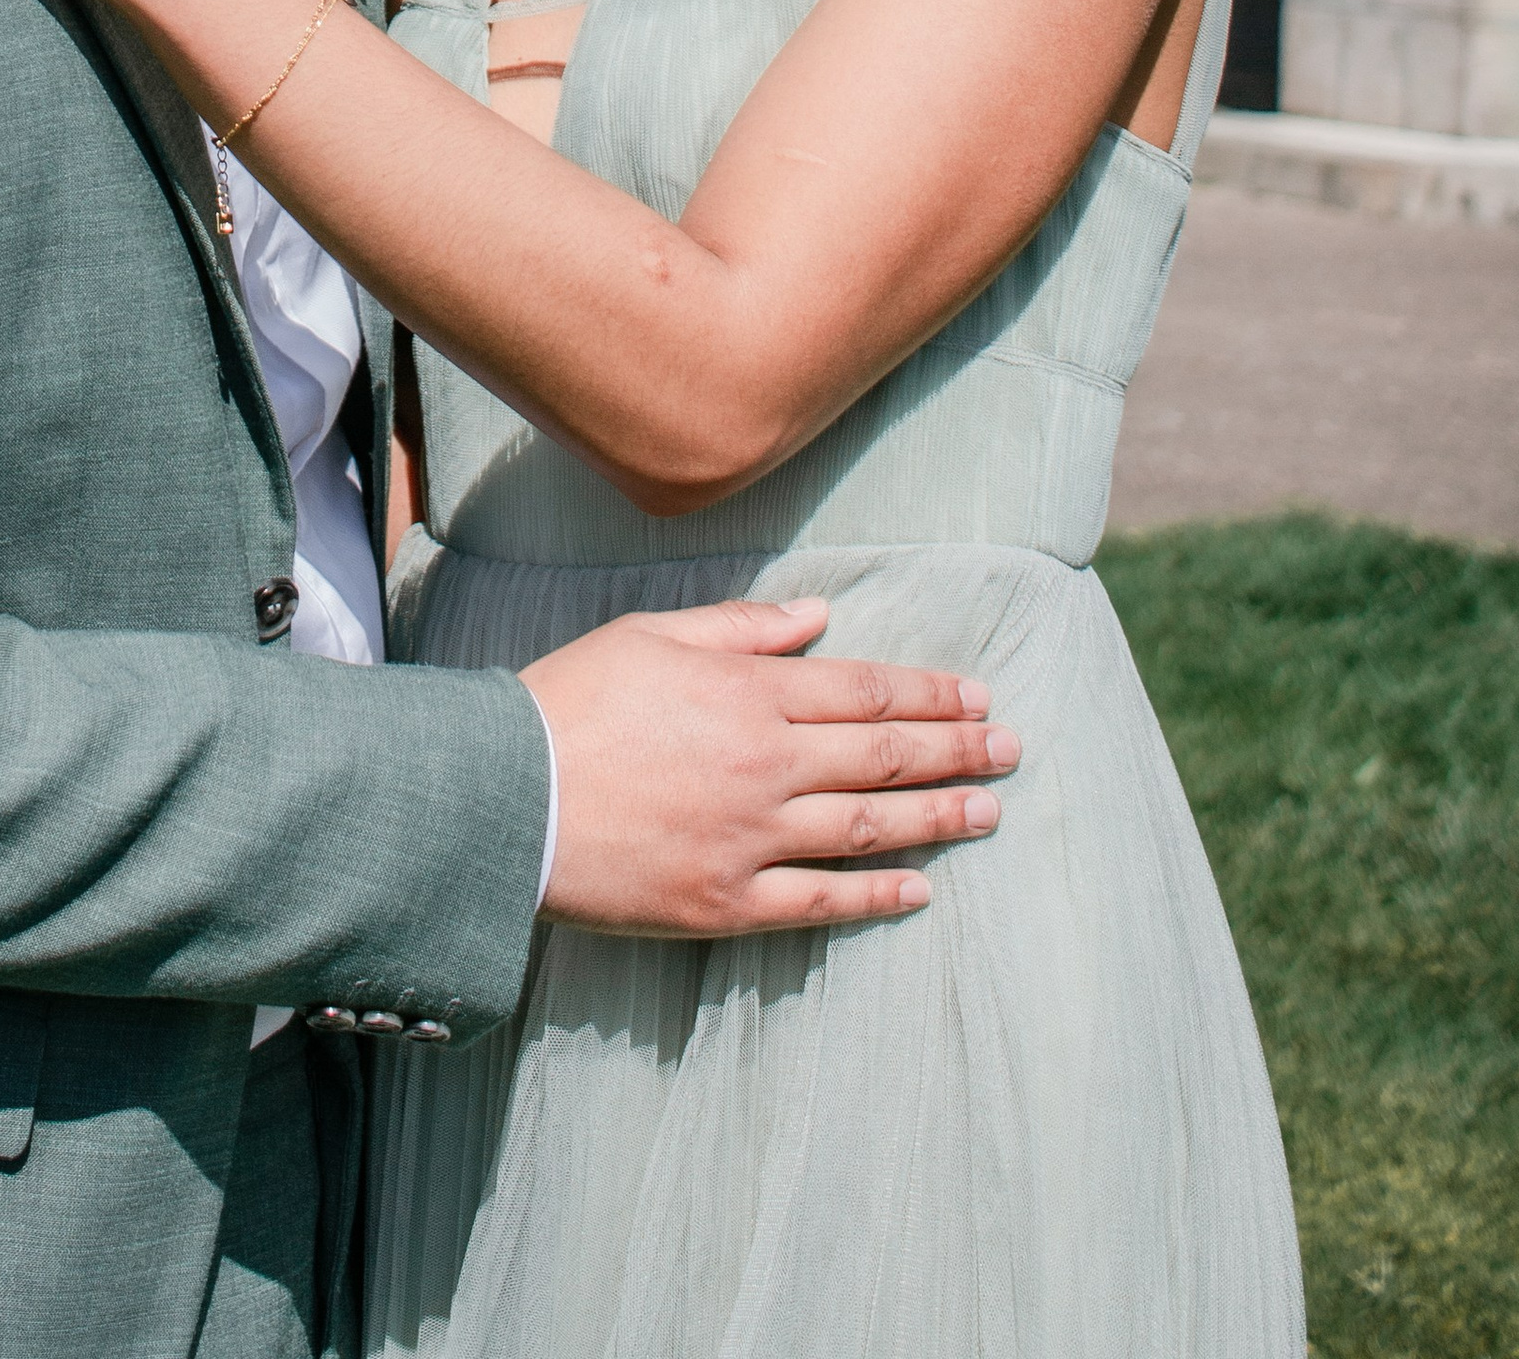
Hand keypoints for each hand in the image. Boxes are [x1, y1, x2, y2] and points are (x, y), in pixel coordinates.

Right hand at [522, 597, 1014, 936]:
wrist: (506, 799)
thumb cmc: (572, 702)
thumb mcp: (652, 635)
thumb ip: (743, 627)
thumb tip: (818, 618)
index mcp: (750, 691)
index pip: (868, 691)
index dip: (931, 695)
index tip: (978, 698)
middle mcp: (767, 762)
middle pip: (885, 756)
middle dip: (957, 751)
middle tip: (1013, 751)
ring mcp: (752, 837)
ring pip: (870, 828)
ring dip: (938, 819)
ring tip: (987, 811)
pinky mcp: (728, 901)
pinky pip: (822, 901)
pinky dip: (877, 895)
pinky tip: (919, 890)